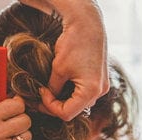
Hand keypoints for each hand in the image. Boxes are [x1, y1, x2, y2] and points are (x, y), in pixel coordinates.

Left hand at [38, 0, 109, 120]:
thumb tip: (46, 99)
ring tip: (50, 89)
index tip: (40, 92)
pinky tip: (62, 82)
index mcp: (91, 91)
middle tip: (40, 95)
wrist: (88, 25)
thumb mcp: (58, 69)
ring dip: (64, 98)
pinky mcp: (100, 80)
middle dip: (56, 104)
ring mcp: (102, 86)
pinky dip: (72, 92)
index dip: (49, 106)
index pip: (66, 113)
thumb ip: (53, 89)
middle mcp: (100, 92)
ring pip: (80, 102)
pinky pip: (85, 93)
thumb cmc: (74, 44)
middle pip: (75, 110)